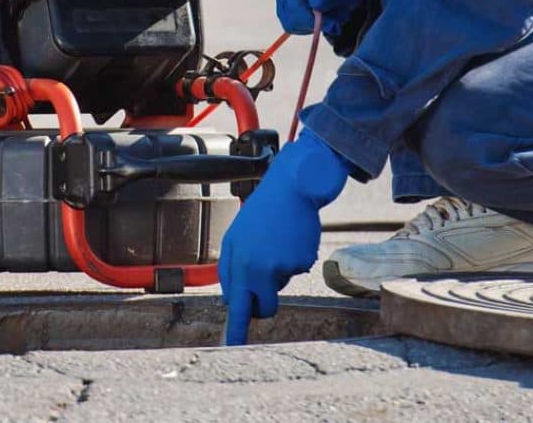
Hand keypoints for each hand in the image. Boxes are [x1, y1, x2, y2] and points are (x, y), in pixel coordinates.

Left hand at [218, 129, 351, 345]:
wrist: (290, 188)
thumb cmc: (262, 213)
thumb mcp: (237, 237)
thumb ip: (234, 267)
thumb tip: (234, 299)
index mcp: (236, 261)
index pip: (234, 303)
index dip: (236, 327)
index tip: (233, 345)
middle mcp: (255, 267)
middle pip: (262, 306)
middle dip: (265, 306)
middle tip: (267, 293)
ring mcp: (279, 266)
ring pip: (280, 287)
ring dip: (280, 275)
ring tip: (277, 243)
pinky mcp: (300, 262)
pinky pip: (297, 271)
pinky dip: (295, 258)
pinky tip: (291, 237)